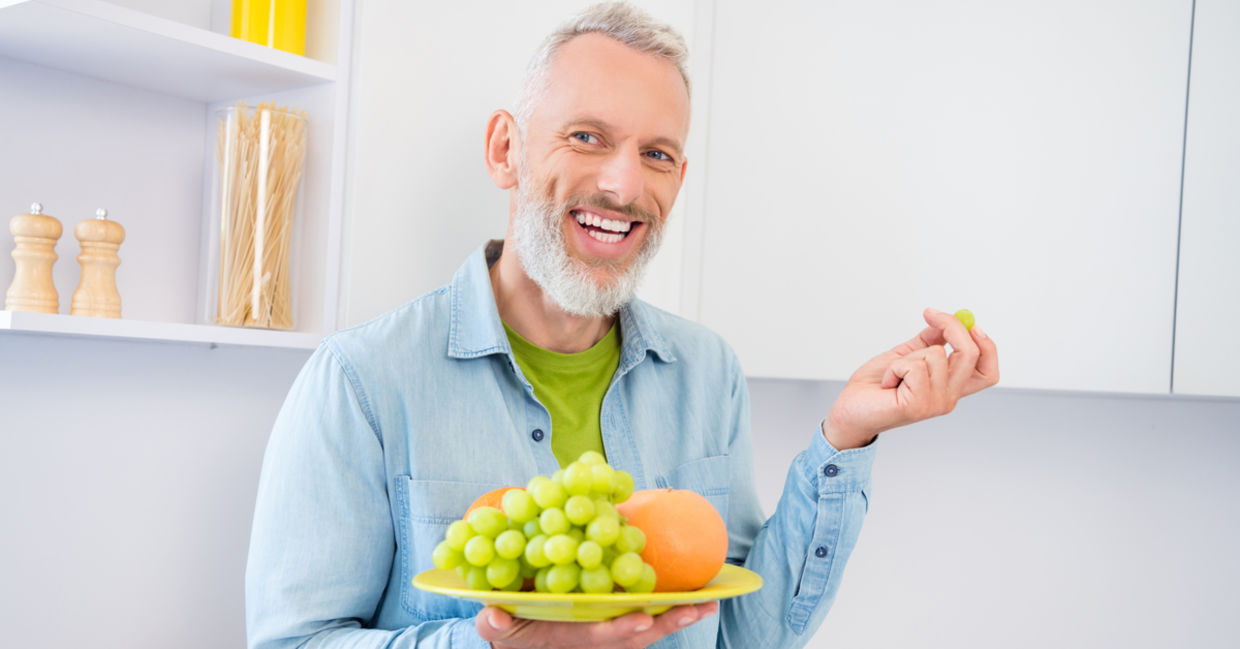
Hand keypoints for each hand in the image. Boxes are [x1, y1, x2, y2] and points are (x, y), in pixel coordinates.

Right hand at [476, 601, 718, 648]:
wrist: (518, 642)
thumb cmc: (511, 632)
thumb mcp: (497, 629)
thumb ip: (495, 624)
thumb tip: (494, 617)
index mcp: (570, 638)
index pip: (599, 636)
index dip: (620, 630)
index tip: (641, 621)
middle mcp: (596, 640)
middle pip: (638, 636)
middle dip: (666, 624)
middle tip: (698, 609)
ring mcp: (608, 636)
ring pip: (649, 630)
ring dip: (677, 618)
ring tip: (709, 602)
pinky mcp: (615, 627)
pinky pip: (647, 621)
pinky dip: (670, 611)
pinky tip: (696, 599)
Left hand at [823, 308, 998, 449]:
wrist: (850, 409)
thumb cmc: (875, 386)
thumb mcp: (905, 355)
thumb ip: (928, 341)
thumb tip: (945, 321)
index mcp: (949, 387)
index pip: (987, 371)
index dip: (987, 344)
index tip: (969, 323)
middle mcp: (948, 398)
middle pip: (971, 354)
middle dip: (952, 326)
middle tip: (930, 314)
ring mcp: (935, 404)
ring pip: (937, 354)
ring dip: (909, 355)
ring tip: (895, 372)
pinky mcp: (918, 405)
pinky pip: (915, 367)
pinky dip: (897, 366)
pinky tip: (889, 382)